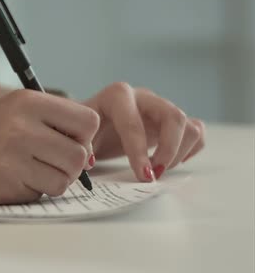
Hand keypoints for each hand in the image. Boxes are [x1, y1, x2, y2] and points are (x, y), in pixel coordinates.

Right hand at [0, 90, 99, 203]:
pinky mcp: (8, 183)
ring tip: (26, 174)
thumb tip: (89, 153)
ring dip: (52, 182)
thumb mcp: (6, 111)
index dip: (83, 137)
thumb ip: (47, 123)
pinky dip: (32, 194)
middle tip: (45, 165)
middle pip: (81, 154)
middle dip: (69, 165)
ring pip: (66, 178)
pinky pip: (42, 195)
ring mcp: (16, 154)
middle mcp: (24, 124)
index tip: (65, 144)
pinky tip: (9, 182)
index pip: (87, 120)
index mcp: (27, 101)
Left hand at [82, 82, 204, 181]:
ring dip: (179, 152)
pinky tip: (170, 162)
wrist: (87, 124)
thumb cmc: (82, 129)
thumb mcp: (75, 134)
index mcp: (117, 95)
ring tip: (158, 170)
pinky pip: (195, 130)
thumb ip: (81, 145)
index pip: (134, 124)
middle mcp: (143, 96)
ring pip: (188, 125)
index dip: (139, 153)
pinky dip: (191, 148)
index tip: (143, 177)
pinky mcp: (170, 120)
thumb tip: (90, 161)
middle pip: (173, 117)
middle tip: (154, 175)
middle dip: (168, 150)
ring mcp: (160, 106)